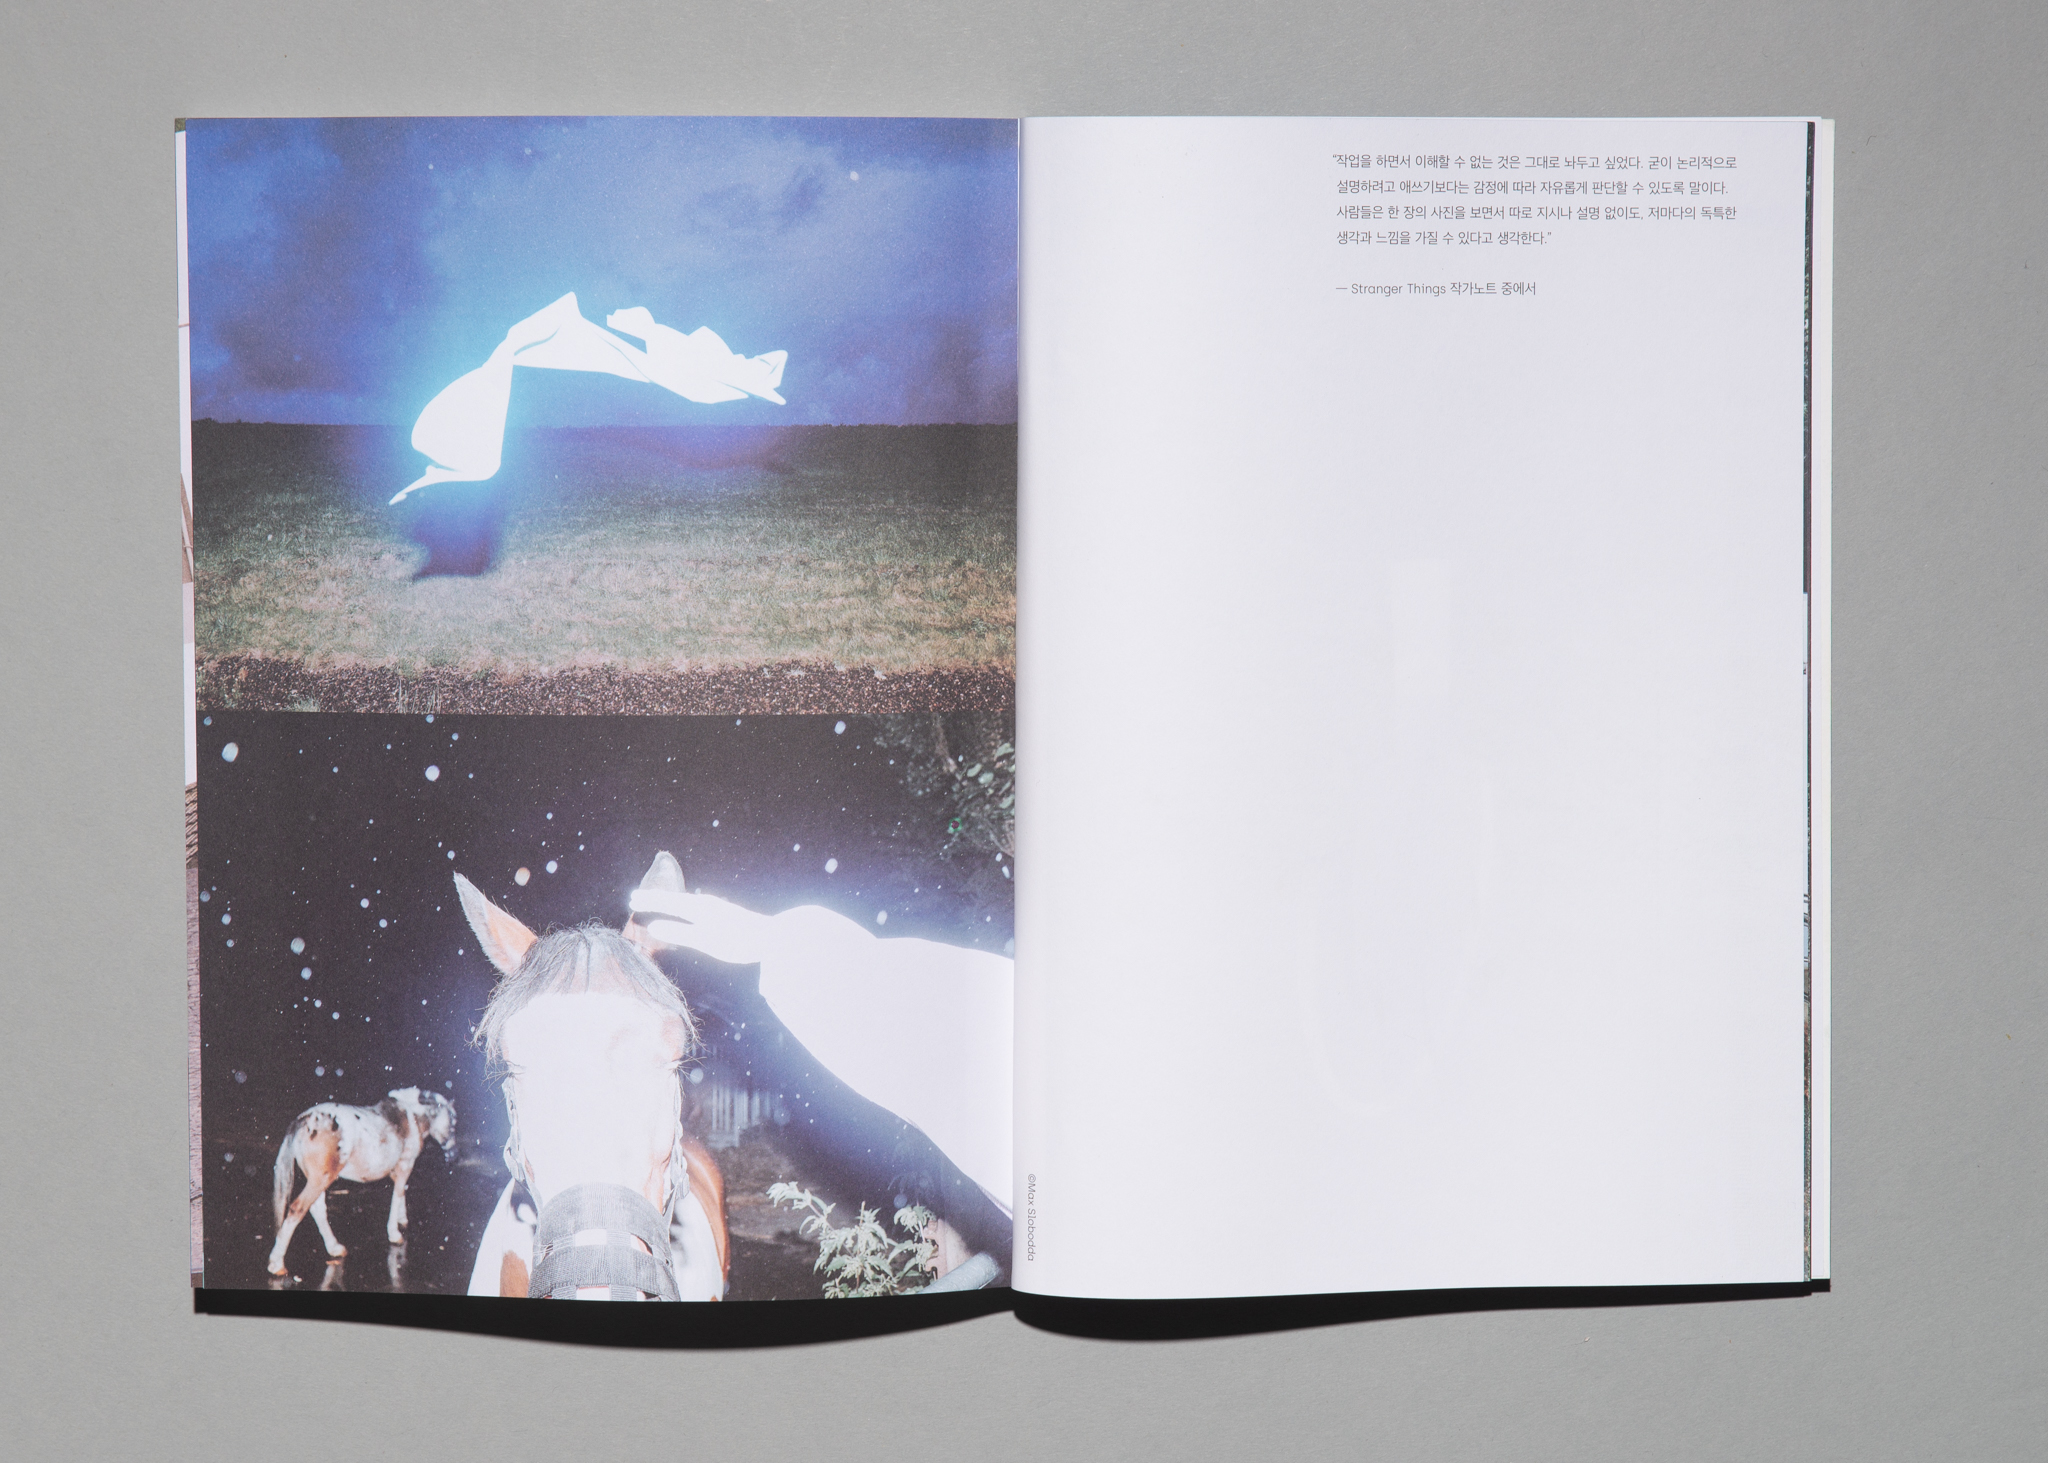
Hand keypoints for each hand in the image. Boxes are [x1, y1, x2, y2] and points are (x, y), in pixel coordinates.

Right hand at [627, 887, 777, 965]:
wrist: (772, 937)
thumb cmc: (738, 941)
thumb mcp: (706, 941)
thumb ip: (680, 933)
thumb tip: (653, 926)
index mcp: (700, 908)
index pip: (668, 902)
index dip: (649, 901)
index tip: (631, 900)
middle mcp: (705, 903)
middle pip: (674, 899)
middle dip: (654, 898)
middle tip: (634, 897)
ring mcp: (715, 907)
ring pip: (683, 901)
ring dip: (666, 901)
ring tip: (652, 902)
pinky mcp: (721, 913)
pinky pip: (691, 906)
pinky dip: (678, 906)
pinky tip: (682, 910)